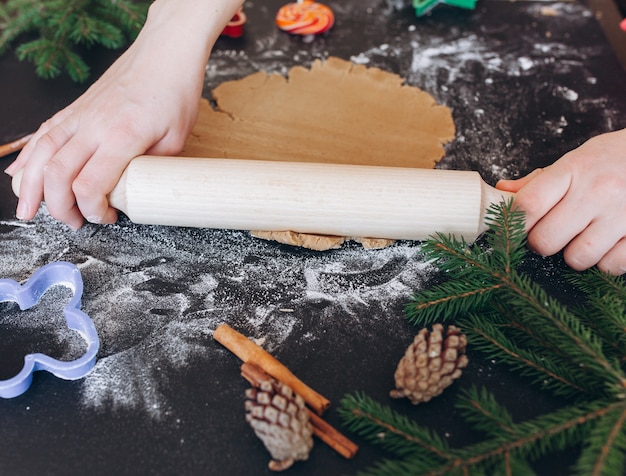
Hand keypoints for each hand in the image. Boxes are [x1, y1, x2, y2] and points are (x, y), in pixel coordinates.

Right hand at [4, 0, 240, 228]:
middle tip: (73, 223)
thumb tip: (134, 191)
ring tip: (26, 209)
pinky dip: (28, 155)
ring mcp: (80, 114)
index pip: (90, 184)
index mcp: (122, 136)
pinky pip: (44, 133)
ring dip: (29, 185)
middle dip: (57, 206)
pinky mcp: (76, 108)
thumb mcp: (176, 140)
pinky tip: (20, 172)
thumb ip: (152, 168)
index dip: (91, 210)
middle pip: (57, 173)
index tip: (105, 218)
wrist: (165, 52)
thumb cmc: (175, 93)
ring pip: (40, 153)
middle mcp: (93, 125)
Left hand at [497, 129, 625, 274]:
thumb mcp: (575, 160)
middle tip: (549, 234)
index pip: (528, 204)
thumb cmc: (611, 159)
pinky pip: (610, 266)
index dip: (513, 221)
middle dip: (539, 243)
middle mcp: (598, 192)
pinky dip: (604, 261)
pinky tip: (605, 244)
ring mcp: (622, 215)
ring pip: (576, 258)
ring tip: (581, 238)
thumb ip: (538, 181)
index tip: (514, 225)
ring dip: (573, 254)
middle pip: (545, 239)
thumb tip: (502, 192)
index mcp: (574, 170)